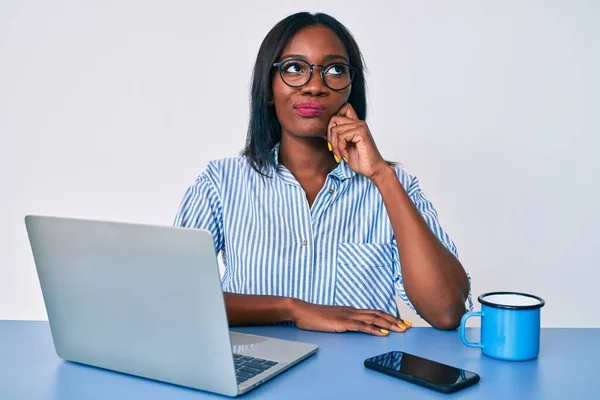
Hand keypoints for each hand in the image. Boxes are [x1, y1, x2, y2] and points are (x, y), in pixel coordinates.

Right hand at [291, 300, 411, 335]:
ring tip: (401, 329)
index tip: (400, 321)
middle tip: (407, 325)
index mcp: (350, 310)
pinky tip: (383, 333)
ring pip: (373, 319)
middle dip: (394, 320)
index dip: (388, 316)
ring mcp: (348, 316)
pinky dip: (374, 329)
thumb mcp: (332, 318)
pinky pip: (362, 326)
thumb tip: (353, 325)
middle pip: (378, 314)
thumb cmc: (314, 316)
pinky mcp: (342, 323)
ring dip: (389, 324)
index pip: (374, 312)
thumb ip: (343, 320)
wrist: (302, 311)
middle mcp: (352, 311)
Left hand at [327, 103, 388, 179]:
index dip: (332, 121)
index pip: (342, 108)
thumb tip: (323, 132)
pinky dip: (340, 149)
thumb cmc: (360, 160)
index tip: (331, 138)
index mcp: (355, 124)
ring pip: (335, 129)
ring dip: (335, 146)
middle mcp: (358, 122)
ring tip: (340, 156)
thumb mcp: (343, 147)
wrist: (373, 170)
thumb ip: (336, 137)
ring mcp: (360, 126)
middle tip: (334, 150)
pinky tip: (345, 156)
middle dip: (330, 136)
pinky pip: (342, 137)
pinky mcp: (361, 132)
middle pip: (334, 119)